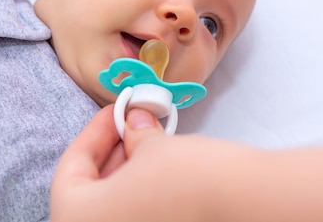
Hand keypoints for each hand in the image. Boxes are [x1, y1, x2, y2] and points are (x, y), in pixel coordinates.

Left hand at [50, 105, 255, 221]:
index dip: (94, 133)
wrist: (251, 208)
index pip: (71, 169)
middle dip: (112, 155)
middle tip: (132, 126)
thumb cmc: (189, 178)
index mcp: (77, 219)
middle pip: (92, 193)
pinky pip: (138, 217)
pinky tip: (163, 174)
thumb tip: (133, 120)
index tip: (115, 111)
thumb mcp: (151, 148)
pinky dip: (144, 198)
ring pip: (115, 209)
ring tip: (151, 145)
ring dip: (127, 176)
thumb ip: (133, 135)